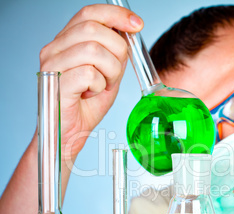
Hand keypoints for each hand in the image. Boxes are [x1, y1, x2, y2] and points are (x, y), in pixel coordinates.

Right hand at [39, 4, 142, 160]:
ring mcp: (52, 65)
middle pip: (94, 29)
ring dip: (109, 71)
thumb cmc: (85, 106)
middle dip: (116, 51)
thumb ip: (114, 54)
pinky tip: (92, 94)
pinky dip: (99, 85)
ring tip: (103, 85)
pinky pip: (88, 73)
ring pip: (92, 50)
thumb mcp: (107, 75)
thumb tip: (128, 33)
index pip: (89, 13)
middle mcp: (54, 49)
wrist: (70, 134)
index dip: (116, 15)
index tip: (137, 24)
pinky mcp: (55, 83)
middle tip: (114, 73)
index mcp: (66, 43)